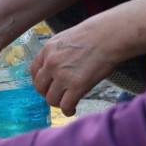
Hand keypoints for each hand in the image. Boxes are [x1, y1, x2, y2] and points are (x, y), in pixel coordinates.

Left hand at [31, 0, 145, 115]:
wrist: (110, 35)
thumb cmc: (95, 34)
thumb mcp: (67, 38)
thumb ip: (57, 52)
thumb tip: (56, 66)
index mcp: (48, 50)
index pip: (34, 71)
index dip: (39, 81)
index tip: (46, 86)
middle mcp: (51, 63)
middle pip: (40, 87)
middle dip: (47, 94)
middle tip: (56, 96)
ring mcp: (63, 75)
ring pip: (51, 99)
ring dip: (58, 103)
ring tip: (66, 104)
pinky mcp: (77, 85)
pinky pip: (65, 105)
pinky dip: (67, 110)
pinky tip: (72, 110)